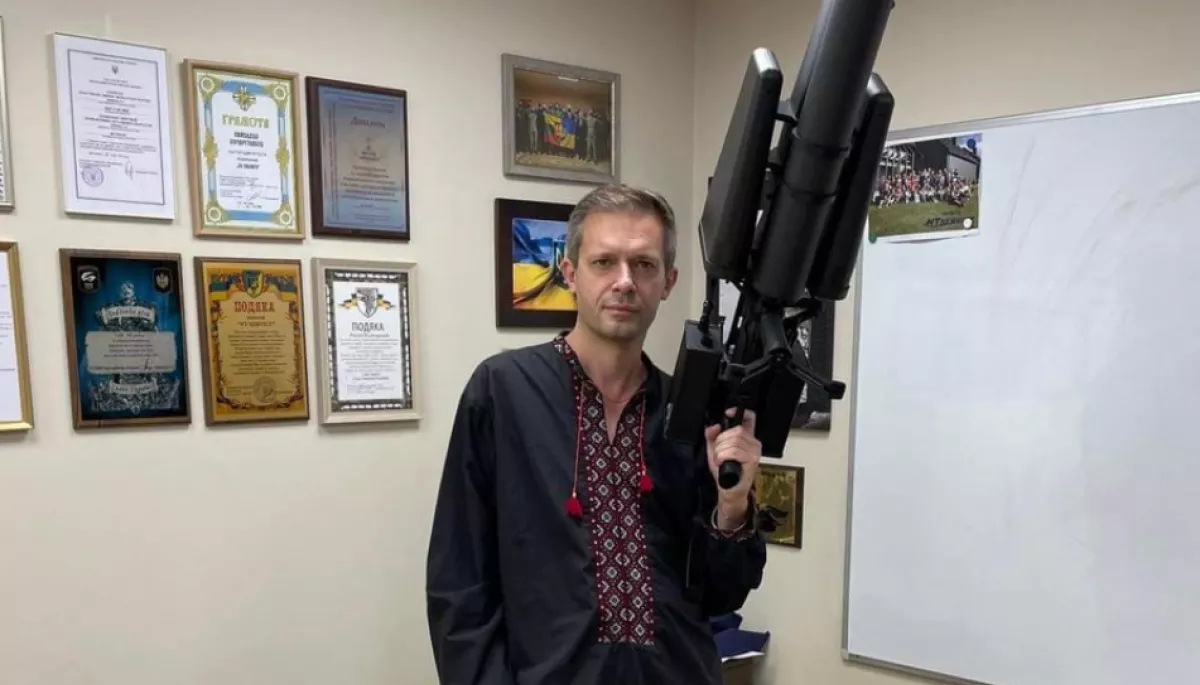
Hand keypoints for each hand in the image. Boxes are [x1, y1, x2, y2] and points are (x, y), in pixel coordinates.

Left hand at [704, 408, 760, 529]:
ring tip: (720, 459)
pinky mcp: (752, 461)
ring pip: (733, 441)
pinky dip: (723, 456)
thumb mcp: (715, 450)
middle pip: (736, 430)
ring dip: (720, 451)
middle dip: (721, 441)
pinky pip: (733, 451)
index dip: (739, 413)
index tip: (728, 413)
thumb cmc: (724, 471)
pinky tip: (723, 463)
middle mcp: (754, 443)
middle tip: (718, 452)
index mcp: (747, 438)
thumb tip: (713, 426)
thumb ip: (712, 436)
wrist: (729, 490)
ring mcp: (755, 452)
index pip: (750, 418)